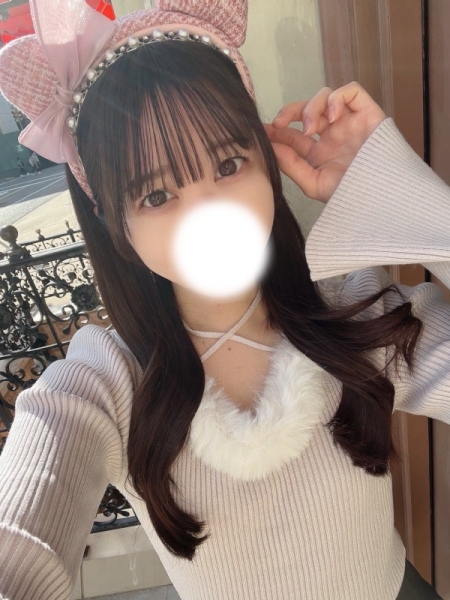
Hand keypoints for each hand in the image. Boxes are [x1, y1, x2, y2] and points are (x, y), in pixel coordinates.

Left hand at [265, 82, 386, 202]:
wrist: (379, 195)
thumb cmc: (350, 194)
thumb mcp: (313, 183)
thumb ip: (291, 165)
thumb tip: (270, 147)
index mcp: (319, 153)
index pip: (293, 135)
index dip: (276, 130)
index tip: (263, 131)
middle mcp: (333, 135)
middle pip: (307, 110)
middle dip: (290, 112)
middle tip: (279, 124)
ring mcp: (349, 123)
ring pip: (326, 97)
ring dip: (312, 107)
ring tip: (310, 128)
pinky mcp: (367, 113)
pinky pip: (351, 91)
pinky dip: (337, 98)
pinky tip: (332, 117)